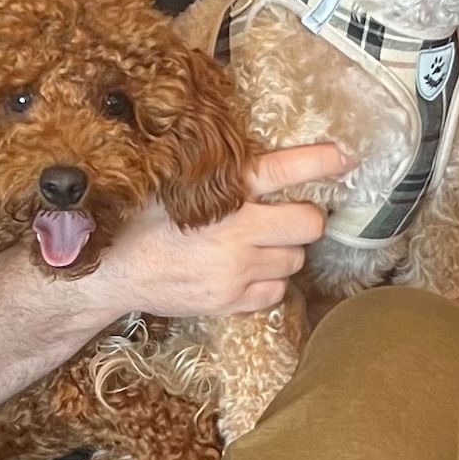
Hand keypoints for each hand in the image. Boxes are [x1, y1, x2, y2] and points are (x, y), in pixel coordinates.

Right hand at [93, 142, 352, 316]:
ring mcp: (235, 271)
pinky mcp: (230, 302)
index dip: (319, 162)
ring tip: (252, 246)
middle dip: (304, 219)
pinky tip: (243, 272)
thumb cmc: (144, 219)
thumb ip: (223, 176)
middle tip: (284, 216)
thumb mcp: (177, 182)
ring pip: (295, 260)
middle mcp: (235, 231)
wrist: (113, 271)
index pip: (282, 171)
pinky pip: (276, 292)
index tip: (346, 157)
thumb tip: (269, 165)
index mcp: (220, 191)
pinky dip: (267, 282)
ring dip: (284, 252)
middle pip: (308, 224)